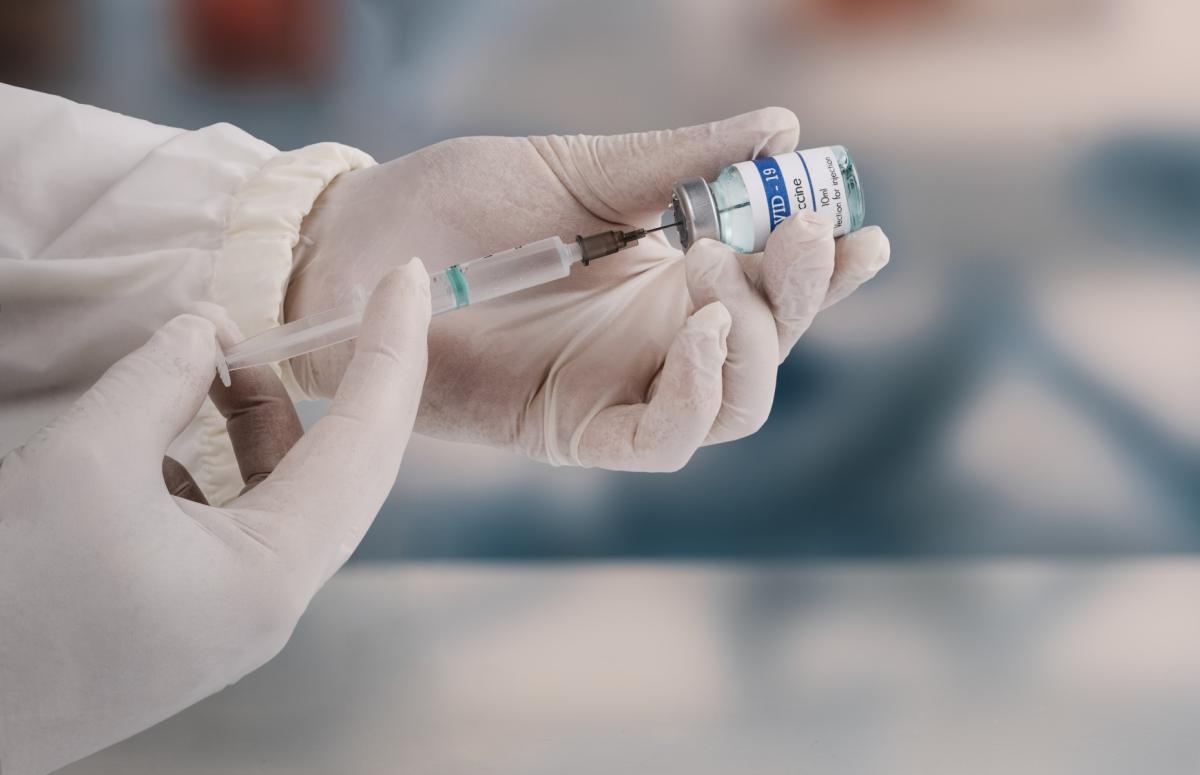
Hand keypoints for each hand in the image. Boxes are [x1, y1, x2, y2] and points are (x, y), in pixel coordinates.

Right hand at [0, 262, 429, 774]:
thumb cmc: (7, 599)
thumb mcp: (86, 461)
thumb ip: (163, 379)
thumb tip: (209, 326)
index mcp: (272, 578)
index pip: (365, 444)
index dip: (391, 351)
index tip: (410, 279)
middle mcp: (270, 604)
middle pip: (343, 470)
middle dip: (353, 381)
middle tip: (370, 300)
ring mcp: (231, 618)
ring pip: (282, 495)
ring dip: (262, 421)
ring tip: (219, 362)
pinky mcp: (190, 618)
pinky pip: (232, 523)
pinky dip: (215, 463)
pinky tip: (168, 431)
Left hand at [286, 109, 889, 470]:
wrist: (353, 252)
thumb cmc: (453, 204)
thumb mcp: (574, 171)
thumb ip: (675, 161)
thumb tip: (782, 125)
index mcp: (666, 274)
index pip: (772, 283)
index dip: (829, 268)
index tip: (866, 229)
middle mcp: (656, 338)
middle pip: (771, 347)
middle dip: (802, 297)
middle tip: (791, 232)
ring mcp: (621, 387)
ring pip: (737, 402)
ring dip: (755, 343)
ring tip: (720, 274)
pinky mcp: (577, 431)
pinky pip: (663, 438)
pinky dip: (697, 395)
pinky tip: (699, 331)